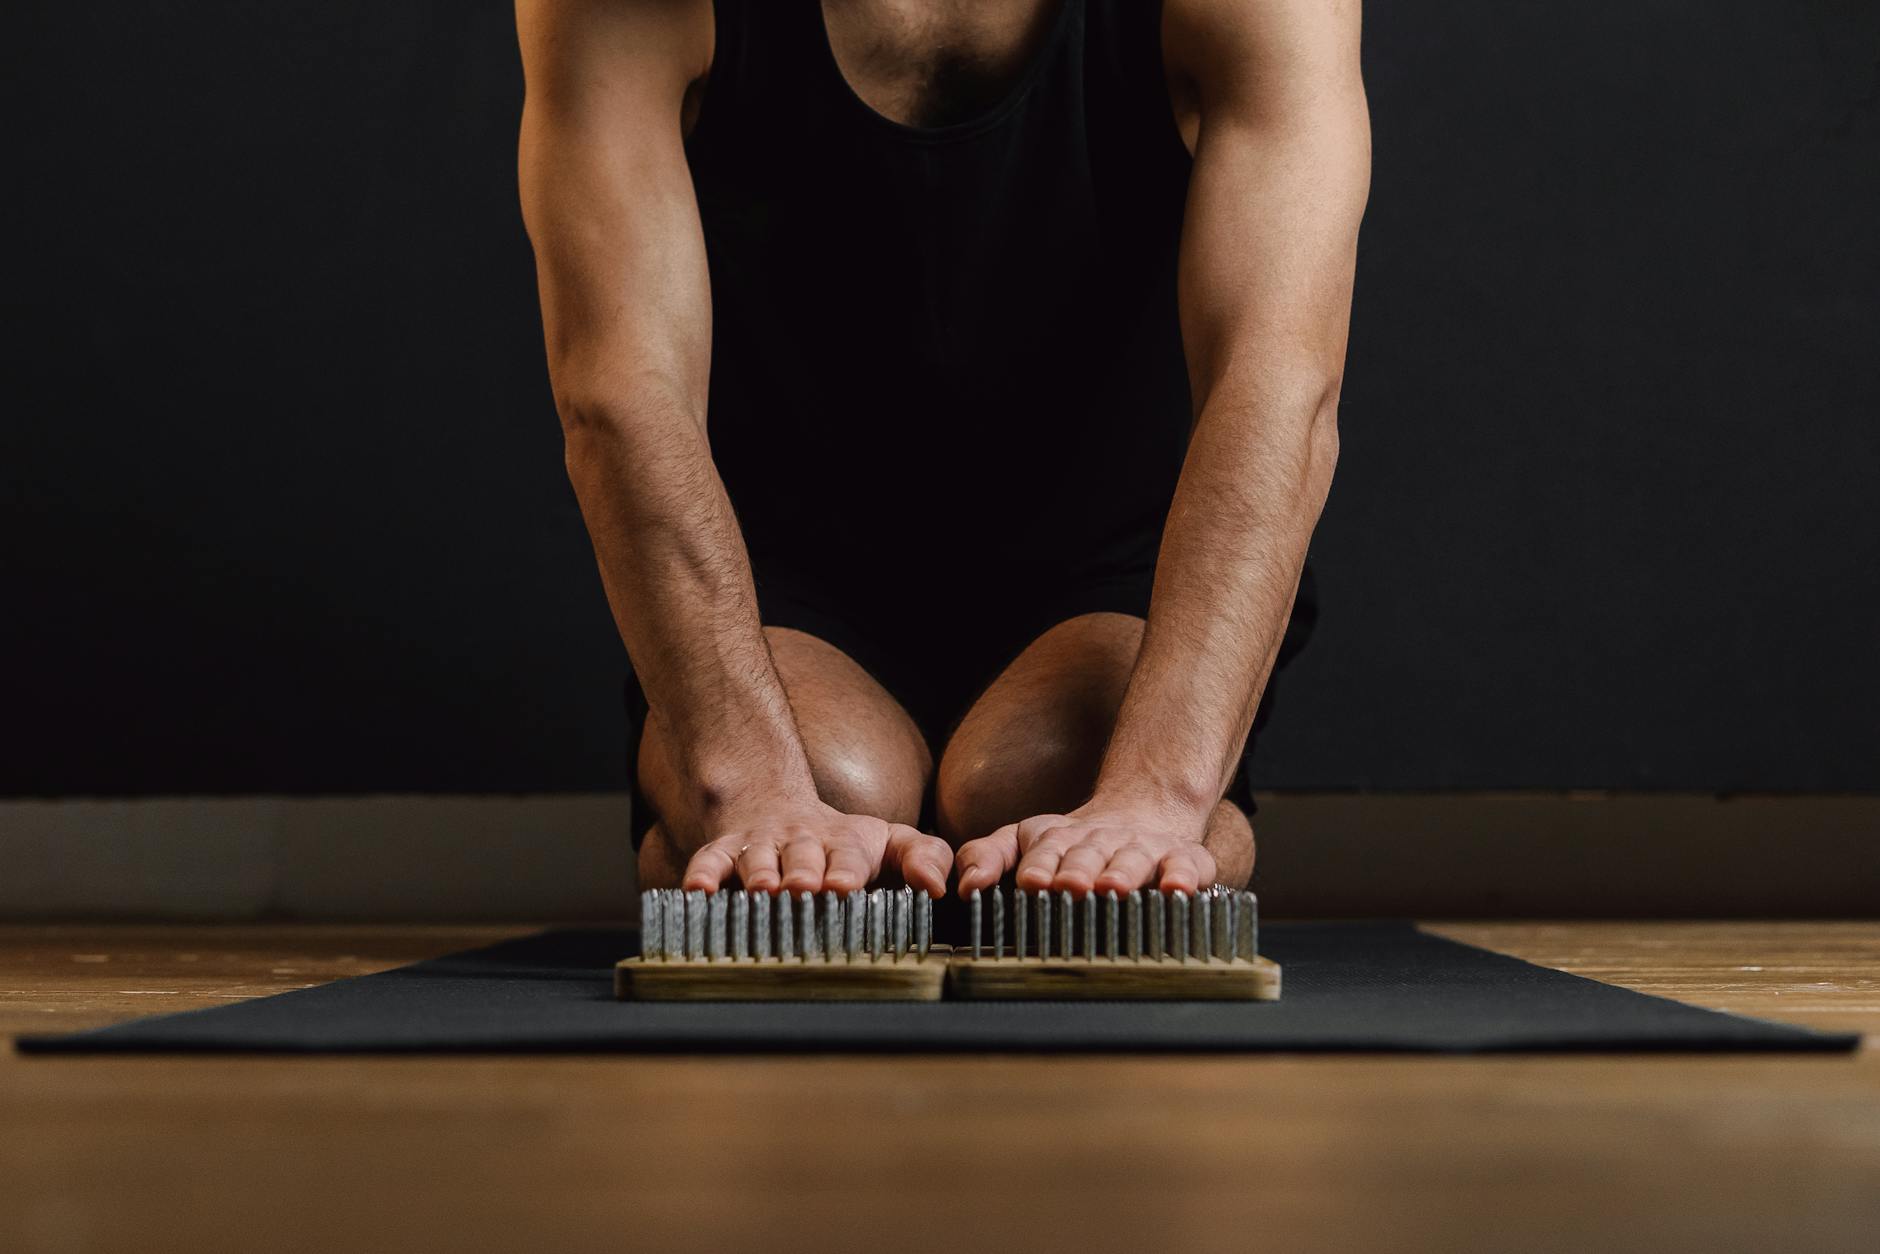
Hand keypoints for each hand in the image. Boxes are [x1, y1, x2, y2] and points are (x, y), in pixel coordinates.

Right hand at [680, 798, 952, 896]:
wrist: (775, 809)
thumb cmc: (843, 844)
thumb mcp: (891, 842)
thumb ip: (924, 857)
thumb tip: (939, 886)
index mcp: (846, 843)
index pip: (849, 854)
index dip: (846, 868)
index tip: (846, 886)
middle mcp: (802, 841)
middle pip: (803, 855)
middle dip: (804, 871)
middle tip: (804, 888)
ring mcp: (761, 845)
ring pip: (758, 857)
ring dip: (759, 872)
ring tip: (761, 889)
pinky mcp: (725, 852)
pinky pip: (710, 860)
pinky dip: (703, 875)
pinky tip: (696, 892)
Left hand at [954, 796, 1216, 897]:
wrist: (1143, 813)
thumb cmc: (1072, 844)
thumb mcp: (1023, 840)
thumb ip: (987, 856)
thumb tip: (965, 887)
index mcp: (1059, 839)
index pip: (1046, 850)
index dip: (1040, 864)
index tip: (1032, 881)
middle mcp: (1101, 842)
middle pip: (1088, 854)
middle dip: (1078, 869)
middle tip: (1070, 886)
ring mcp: (1143, 849)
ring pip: (1132, 859)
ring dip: (1123, 873)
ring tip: (1114, 887)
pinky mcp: (1182, 858)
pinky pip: (1186, 867)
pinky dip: (1183, 877)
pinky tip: (1177, 890)